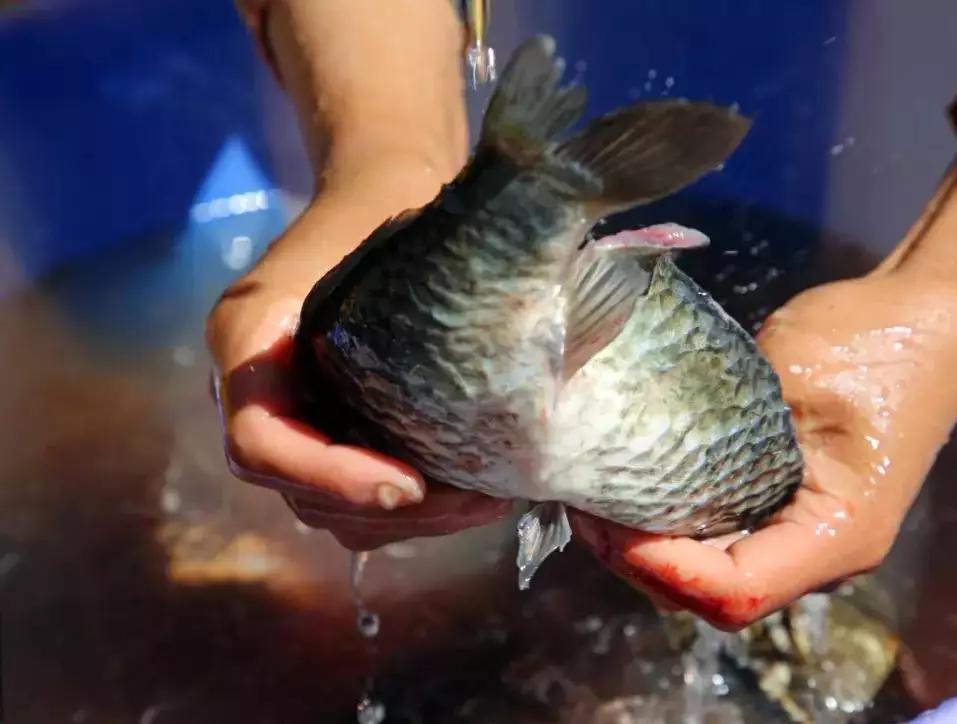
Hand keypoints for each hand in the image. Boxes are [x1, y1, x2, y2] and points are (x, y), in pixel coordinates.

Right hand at [208, 0, 510, 550]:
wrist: (381, 190)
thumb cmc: (388, 207)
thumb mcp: (391, 234)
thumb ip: (418, 296)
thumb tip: (519, 352)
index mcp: (251, 338)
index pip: (260, 442)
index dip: (330, 478)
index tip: (409, 486)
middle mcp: (257, 389)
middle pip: (297, 490)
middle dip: (387, 510)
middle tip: (474, 501)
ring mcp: (292, 416)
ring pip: (330, 509)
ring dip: (408, 522)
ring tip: (486, 501)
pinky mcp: (330, 431)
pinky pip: (357, 499)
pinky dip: (413, 512)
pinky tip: (473, 492)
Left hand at [570, 273, 956, 628]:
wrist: (931, 314)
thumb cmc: (874, 340)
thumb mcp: (791, 375)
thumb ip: (722, 426)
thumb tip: (631, 448)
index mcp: (837, 533)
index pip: (732, 590)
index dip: (660, 566)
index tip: (604, 518)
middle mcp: (824, 552)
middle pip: (716, 596)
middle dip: (641, 563)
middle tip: (584, 508)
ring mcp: (809, 533)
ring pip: (716, 577)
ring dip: (652, 551)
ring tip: (597, 501)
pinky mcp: (794, 507)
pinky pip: (726, 541)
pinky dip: (675, 528)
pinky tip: (636, 488)